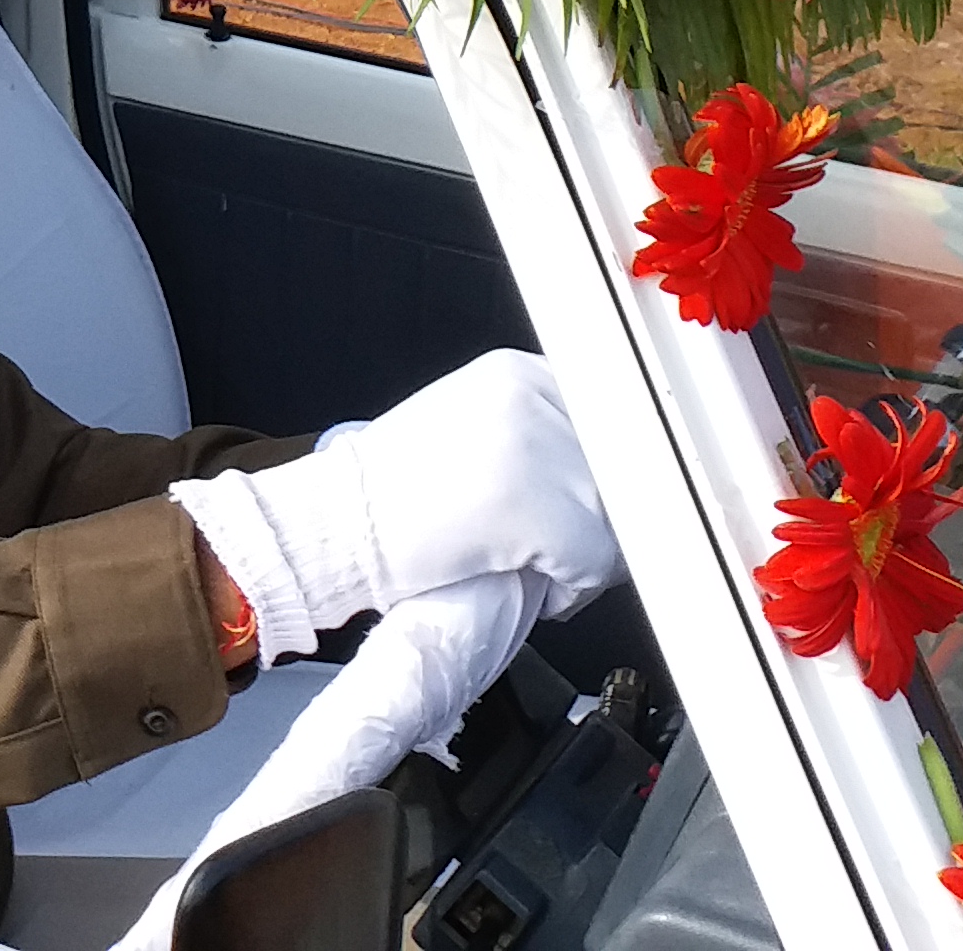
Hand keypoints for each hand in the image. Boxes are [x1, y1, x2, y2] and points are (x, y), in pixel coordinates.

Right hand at [170, 351, 615, 655]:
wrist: (339, 524)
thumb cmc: (393, 489)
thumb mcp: (473, 425)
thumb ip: (536, 429)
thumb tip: (605, 470)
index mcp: (518, 372)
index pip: (613, 418)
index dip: (609, 469)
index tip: (601, 499)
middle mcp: (535, 399)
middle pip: (623, 469)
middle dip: (602, 515)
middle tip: (565, 545)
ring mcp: (542, 453)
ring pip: (616, 520)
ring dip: (589, 556)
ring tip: (539, 565)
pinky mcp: (544, 513)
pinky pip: (597, 564)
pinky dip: (573, 590)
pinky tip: (531, 584)